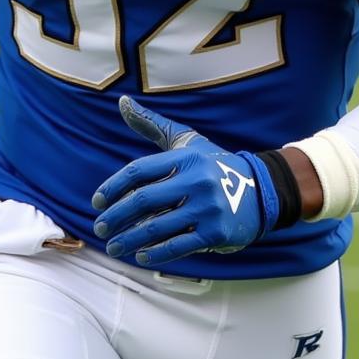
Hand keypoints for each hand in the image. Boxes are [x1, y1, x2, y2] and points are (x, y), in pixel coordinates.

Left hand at [91, 96, 277, 265]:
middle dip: (116, 216)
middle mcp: (195, 180)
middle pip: (144, 200)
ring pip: (157, 227)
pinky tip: (140, 256)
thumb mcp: (187, 141)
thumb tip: (122, 101)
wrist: (261, 190)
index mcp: (185, 157)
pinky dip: (155, 253)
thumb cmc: (213, 165)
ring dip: (129, 240)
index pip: (138, 171)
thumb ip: (152, 124)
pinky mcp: (216, 232)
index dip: (113, 187)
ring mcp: (207, 207)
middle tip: (99, 228)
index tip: (97, 202)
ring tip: (113, 247)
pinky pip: (178, 245)